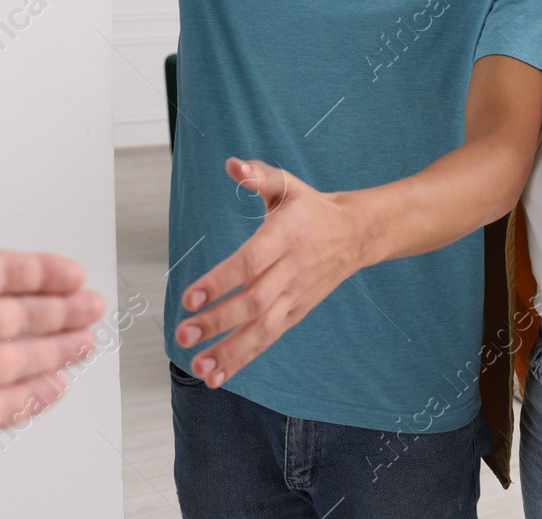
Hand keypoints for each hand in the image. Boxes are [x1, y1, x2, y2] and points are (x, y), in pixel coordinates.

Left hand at [0, 134, 104, 475]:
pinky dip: (33, 399)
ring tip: (85, 341)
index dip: (41, 271)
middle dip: (58, 310)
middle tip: (91, 305)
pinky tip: (53, 387)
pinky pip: (3, 408)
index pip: (3, 272)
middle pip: (18, 315)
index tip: (69, 271)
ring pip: (18, 360)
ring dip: (54, 350)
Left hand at [175, 158, 365, 387]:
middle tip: (183, 333)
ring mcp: (296, 296)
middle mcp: (291, 270)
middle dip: (217, 321)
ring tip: (199, 367)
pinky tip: (217, 375)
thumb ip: (258, 175)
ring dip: (230, 351)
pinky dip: (243, 359)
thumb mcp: (288, 185)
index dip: (220, 282)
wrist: (357, 233)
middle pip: (253, 302)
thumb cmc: (311, 208)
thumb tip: (231, 165)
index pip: (250, 263)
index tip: (189, 298)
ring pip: (263, 329)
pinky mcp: (297, 313)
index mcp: (286, 236)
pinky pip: (269, 339)